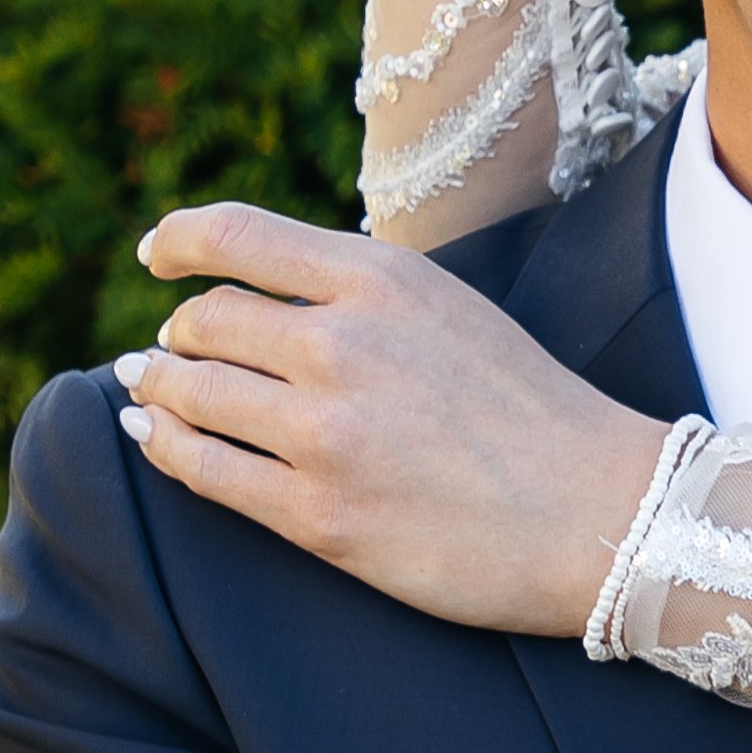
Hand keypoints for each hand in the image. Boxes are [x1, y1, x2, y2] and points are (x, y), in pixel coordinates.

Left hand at [113, 205, 665, 629]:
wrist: (599, 513)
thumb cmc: (531, 411)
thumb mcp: (451, 309)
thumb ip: (360, 292)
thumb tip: (253, 292)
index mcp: (381, 281)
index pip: (235, 236)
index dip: (178, 241)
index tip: (156, 257)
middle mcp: (343, 346)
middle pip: (203, 322)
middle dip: (178, 337)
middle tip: (174, 352)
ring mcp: (327, 435)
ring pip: (190, 393)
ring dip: (160, 390)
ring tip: (152, 392)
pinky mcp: (320, 516)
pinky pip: (203, 470)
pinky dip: (165, 447)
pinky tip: (155, 439)